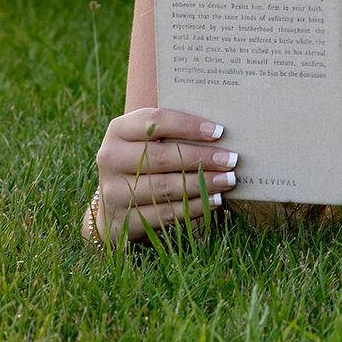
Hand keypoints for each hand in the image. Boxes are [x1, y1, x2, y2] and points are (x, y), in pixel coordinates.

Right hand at [86, 107, 238, 246]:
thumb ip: (175, 132)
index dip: (188, 125)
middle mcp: (110, 158)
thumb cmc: (145, 160)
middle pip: (161, 156)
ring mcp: (112, 191)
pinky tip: (215, 200)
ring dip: (201, 184)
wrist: (115, 204)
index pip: (155, 121)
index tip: (220, 131)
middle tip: (231, 159)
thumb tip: (221, 129)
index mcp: (118, 130)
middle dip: (201, 157)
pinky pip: (164, 213)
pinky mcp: (121, 220)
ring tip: (229, 180)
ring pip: (164, 187)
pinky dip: (193, 207)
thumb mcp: (149, 141)